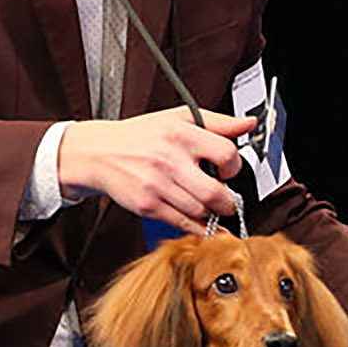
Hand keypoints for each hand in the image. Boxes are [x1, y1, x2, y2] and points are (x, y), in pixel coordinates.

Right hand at [58, 106, 257, 228]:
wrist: (99, 153)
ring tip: (209, 206)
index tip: (229, 171)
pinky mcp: (148, 205)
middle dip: (229, 201)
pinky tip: (206, 225)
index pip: (226, 154)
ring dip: (212, 213)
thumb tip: (248, 124)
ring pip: (200, 211)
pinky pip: (183, 224)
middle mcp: (169, 159)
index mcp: (180, 134)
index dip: (234, 166)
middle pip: (215, 192)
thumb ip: (217, 122)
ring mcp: (157, 185)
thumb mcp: (177, 118)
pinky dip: (200, 228)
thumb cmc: (140, 136)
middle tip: (227, 199)